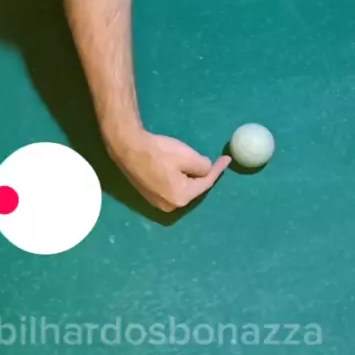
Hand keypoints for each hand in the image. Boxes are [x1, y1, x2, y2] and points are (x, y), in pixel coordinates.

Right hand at [109, 129, 229, 211]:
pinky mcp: (150, 195)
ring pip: (182, 188)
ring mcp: (158, 202)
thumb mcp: (187, 156)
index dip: (218, 170)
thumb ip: (203, 166)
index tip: (227, 159)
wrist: (127, 148)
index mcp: (181, 197)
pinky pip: (170, 187)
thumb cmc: (158, 152)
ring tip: (195, 162)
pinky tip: (177, 166)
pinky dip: (177, 177)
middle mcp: (170, 206)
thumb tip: (205, 169)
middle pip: (193, 188)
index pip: (206, 183)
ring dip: (189, 176)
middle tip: (213, 161)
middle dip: (203, 175)